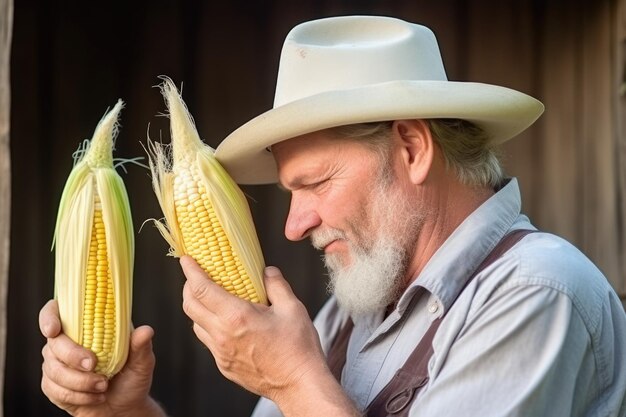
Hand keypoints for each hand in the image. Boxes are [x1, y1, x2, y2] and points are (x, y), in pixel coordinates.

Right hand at [39, 299, 164, 416]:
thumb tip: (146, 331)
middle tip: (93, 366)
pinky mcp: (53, 385)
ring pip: (54, 369)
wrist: (124, 407)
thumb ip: (141, 346)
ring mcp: (57, 364)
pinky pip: (54, 389)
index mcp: (88, 326)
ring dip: (80, 381)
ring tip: (103, 386)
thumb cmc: (132, 379)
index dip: (49, 317)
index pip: (59, 312)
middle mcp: (68, 342)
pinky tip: (95, 397)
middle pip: (54, 343)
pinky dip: (77, 396)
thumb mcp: (141, 362)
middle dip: (73, 356)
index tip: (54, 330)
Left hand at [180, 257, 329, 399]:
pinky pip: (208, 341)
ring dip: (198, 308)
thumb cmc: (298, 348)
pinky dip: (209, 326)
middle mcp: (223, 336)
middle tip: (196, 276)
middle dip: (189, 287)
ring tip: (210, 298)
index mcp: (237, 317)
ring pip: (196, 325)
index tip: (186, 259)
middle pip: (190, 306)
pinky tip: (225, 322)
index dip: (191, 271)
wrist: (299, 385)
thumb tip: (267, 271)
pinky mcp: (225, 366)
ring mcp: (221, 354)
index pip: (202, 289)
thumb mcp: (292, 308)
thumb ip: (276, 285)